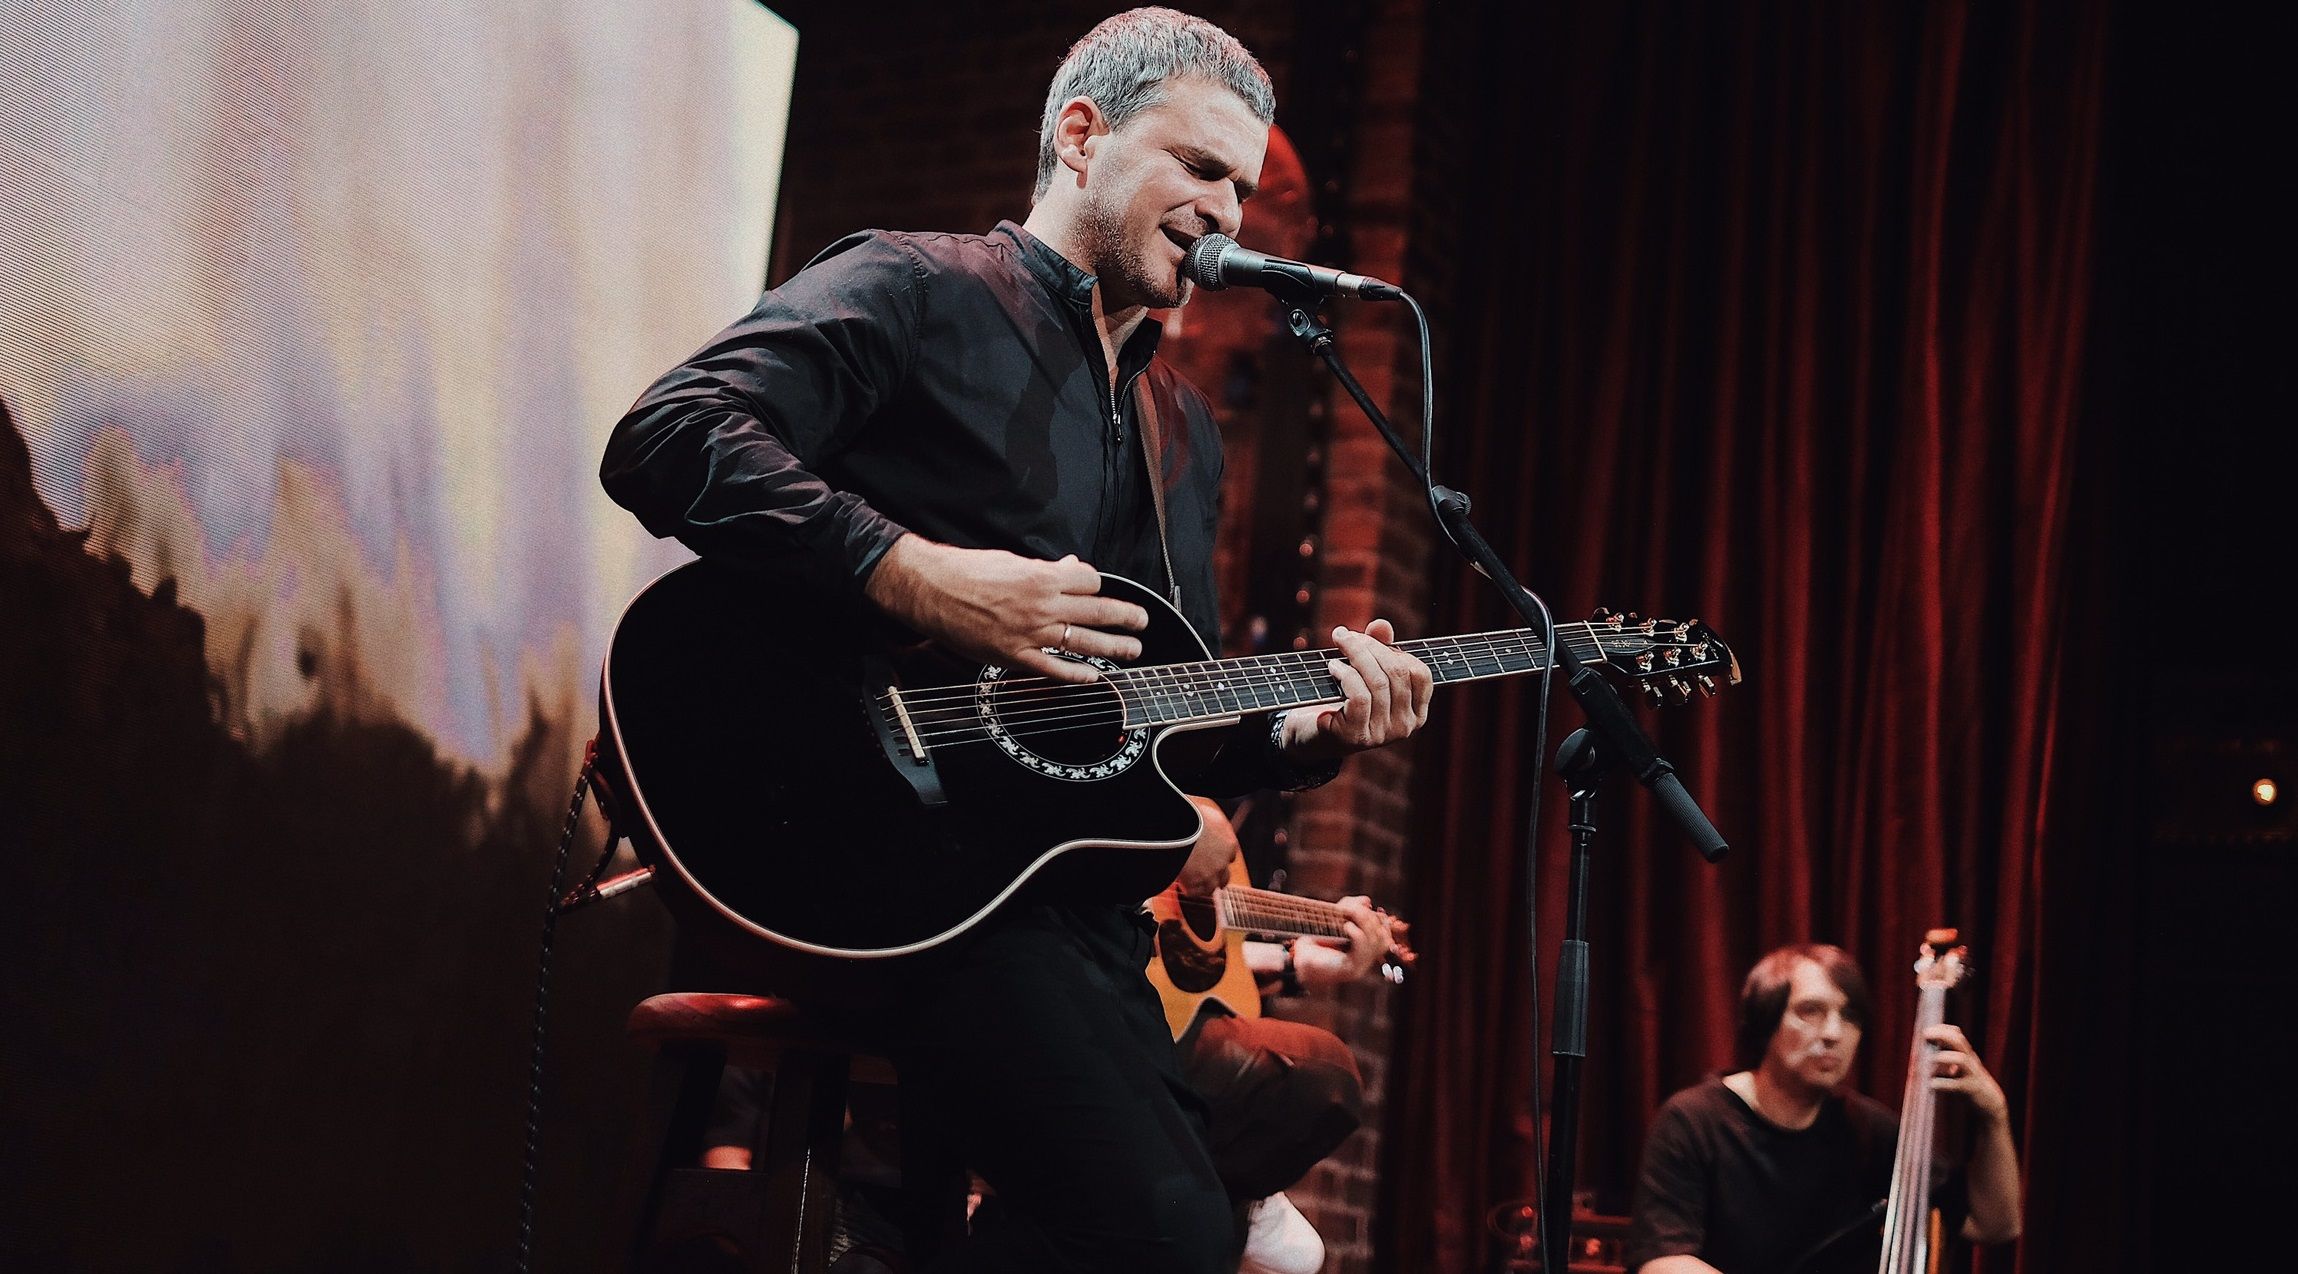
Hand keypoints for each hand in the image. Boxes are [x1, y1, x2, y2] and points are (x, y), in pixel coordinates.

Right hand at [863, 535, 1147, 683]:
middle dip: (1126, 617)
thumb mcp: (1012, 561)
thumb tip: (1070, 568)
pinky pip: (1054, 669)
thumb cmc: (967, 571)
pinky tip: (1093, 677)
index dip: (1095, 585)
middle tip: (1142, 621)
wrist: (931, 589)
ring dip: (1114, 646)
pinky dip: (1076, 675)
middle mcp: (1043, 606)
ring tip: (1133, 650)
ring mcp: (1031, 633)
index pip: (1090, 582)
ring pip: (1085, 641)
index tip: (1095, 591)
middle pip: (1099, 611)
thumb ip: (1045, 569)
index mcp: (1043, 577)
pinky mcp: (1015, 655)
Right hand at [1174, 796, 1239, 896]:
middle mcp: (1224, 861)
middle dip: (1215, 877)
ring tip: (1188, 880)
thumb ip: (1212, 823)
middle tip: (1202, 874)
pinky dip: (1187, 889)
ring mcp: (1211, 875)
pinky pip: (1193, 892)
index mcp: (1229, 843)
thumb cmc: (1191, 815)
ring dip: (1201, 885)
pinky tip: (1179, 883)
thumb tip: (1208, 821)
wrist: (1179, 827)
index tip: (1210, 858)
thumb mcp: (1208, 814)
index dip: (1219, 858)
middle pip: (1224, 877)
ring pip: (1211, 888)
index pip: (1230, 856)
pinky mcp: (1197, 885)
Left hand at [1279, 620, 1433, 761]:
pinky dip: (1345, 675)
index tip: (1369, 639)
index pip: (1421, 674)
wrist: (1314, 734)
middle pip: (1397, 673)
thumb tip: (1381, 625)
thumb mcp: (1365, 673)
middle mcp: (1405, 727)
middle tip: (1345, 635)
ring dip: (1355, 656)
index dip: (1395, 651)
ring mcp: (1384, 735)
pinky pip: (1360, 696)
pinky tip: (1333, 667)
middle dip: (1369, 647)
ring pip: (1378, 682)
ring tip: (1337, 648)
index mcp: (1416, 712)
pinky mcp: (1359, 736)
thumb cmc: (1344, 699)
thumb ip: (1379, 648)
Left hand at [1292, 895, 1395, 989]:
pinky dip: (1358, 935)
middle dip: (1367, 917)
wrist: (1297, 961)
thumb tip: (1367, 900)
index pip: (1385, 935)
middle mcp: (1365, 960)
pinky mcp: (1350, 970)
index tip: (1369, 906)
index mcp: (1364, 950)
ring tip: (1348, 912)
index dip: (1380, 920)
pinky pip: (1363, 951)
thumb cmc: (1314, 941)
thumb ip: (1350, 909)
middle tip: (1349, 907)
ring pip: (1376, 942)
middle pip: (1382, 937)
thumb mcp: (1333, 921)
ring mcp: (1360, 966)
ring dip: (1364, 922)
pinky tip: (1347, 926)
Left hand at [1926, 1023, 2008, 1124]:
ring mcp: (1972, 1075)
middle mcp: (1970, 1061)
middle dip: (1942, 1036)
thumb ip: (1949, 1058)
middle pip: (1959, 1042)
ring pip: (1961, 1060)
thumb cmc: (1971, 1083)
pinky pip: (1957, 1085)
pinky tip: (1932, 1085)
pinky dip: (1942, 1084)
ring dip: (1943, 1058)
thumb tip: (1925, 1053)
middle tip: (1925, 1036)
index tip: (1926, 1032)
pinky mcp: (1970, 1090)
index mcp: (1967, 1055)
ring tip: (1931, 1061)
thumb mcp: (1962, 1068)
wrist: (1992, 1103)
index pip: (1957, 1035)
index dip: (1942, 1030)